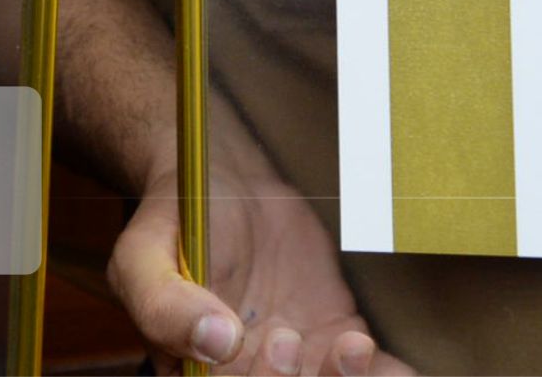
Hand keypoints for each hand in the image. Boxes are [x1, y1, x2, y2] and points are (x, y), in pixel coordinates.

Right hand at [105, 134, 407, 375]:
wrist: (226, 183)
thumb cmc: (175, 221)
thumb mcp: (145, 258)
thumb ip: (166, 306)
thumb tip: (218, 343)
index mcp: (193, 374)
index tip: (270, 344)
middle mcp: (245, 375)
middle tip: (284, 337)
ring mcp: (297, 361)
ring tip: (350, 343)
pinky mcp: (334, 336)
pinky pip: (372, 373)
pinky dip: (390, 374)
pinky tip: (395, 366)